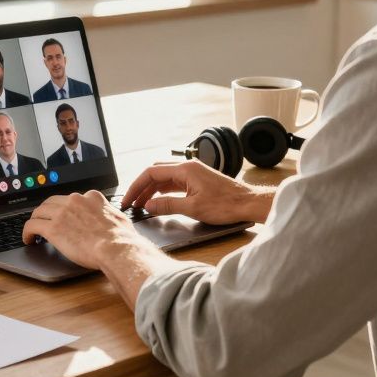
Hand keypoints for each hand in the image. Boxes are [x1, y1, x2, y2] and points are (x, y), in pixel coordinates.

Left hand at [22, 191, 146, 269]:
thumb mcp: (119, 218)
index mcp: (91, 197)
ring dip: (35, 221)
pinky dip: (27, 232)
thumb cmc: (121, 238)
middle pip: (51, 202)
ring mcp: (62, 213)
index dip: (64, 208)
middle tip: (44, 221)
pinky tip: (28, 239)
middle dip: (46, 212)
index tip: (62, 215)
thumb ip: (109, 214)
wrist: (117, 248)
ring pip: (39, 212)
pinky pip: (32, 226)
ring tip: (33, 231)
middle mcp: (75, 201)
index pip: (71, 198)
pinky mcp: (53, 228)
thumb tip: (110, 218)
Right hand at [120, 160, 273, 224]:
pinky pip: (174, 182)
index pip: (151, 172)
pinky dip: (163, 191)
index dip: (136, 186)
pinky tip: (158, 200)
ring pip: (165, 178)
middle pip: (156, 172)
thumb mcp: (193, 208)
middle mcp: (188, 167)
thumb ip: (167, 206)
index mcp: (185, 169)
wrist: (248, 203)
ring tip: (141, 204)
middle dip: (141, 187)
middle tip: (131, 202)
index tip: (127, 199)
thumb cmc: (226, 205)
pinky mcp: (198, 180)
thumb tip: (148, 206)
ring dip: (152, 190)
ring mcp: (193, 173)